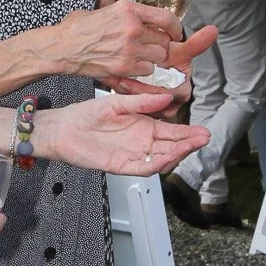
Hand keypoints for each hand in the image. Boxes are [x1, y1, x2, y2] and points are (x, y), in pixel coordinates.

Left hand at [39, 93, 210, 176]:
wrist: (62, 128)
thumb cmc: (84, 115)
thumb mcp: (117, 102)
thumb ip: (142, 102)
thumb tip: (166, 97)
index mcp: (143, 126)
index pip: (171, 132)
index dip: (187, 133)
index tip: (202, 130)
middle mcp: (141, 142)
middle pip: (171, 147)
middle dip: (189, 144)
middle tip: (204, 138)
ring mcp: (132, 155)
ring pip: (161, 159)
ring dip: (177, 154)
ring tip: (191, 145)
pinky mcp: (121, 166)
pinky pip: (143, 168)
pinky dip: (156, 164)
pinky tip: (167, 157)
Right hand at [52, 0, 180, 90]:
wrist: (62, 48)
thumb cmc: (76, 29)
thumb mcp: (102, 8)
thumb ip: (123, 11)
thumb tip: (134, 11)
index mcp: (128, 9)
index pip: (166, 17)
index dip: (176, 27)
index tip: (176, 33)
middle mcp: (132, 28)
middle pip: (164, 40)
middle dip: (161, 45)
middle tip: (151, 48)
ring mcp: (129, 48)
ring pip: (158, 57)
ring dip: (152, 58)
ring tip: (139, 57)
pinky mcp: (124, 67)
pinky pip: (147, 70)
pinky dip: (141, 70)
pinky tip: (130, 65)